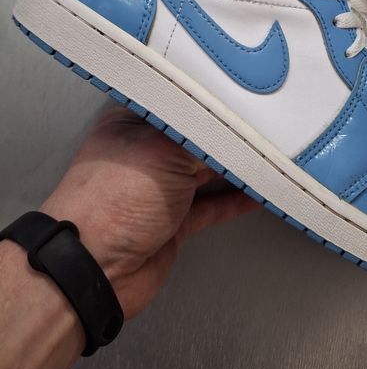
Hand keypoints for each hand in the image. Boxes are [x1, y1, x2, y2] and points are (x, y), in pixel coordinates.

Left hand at [41, 107, 255, 318]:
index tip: (244, 100)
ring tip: (269, 157)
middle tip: (265, 129)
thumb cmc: (113, 200)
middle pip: (198, 139)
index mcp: (136, 123)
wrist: (95, 269)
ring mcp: (161, 189)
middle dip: (229, 136)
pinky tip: (257, 194)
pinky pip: (212, 206)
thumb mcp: (163, 150)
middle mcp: (147, 153)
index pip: (181, 104)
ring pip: (208, 173)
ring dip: (237, 169)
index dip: (212, 102)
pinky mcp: (174, 220)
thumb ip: (201, 136)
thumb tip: (231, 127)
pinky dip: (235, 201)